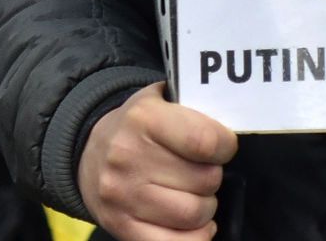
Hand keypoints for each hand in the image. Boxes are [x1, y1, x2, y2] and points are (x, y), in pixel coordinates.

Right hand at [78, 82, 237, 239]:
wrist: (90, 151)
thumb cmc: (141, 125)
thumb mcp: (162, 99)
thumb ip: (196, 107)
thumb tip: (235, 127)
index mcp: (144, 119)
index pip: (206, 141)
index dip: (226, 147)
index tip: (223, 147)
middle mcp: (129, 156)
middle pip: (205, 180)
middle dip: (213, 176)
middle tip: (203, 170)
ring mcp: (123, 195)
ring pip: (193, 214)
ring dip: (205, 207)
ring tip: (195, 193)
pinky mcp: (120, 225)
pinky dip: (195, 237)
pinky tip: (195, 224)